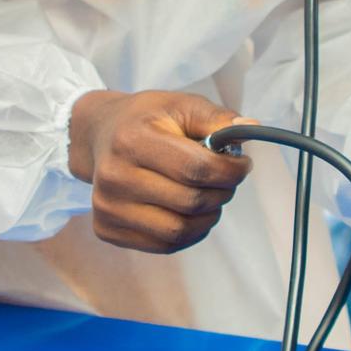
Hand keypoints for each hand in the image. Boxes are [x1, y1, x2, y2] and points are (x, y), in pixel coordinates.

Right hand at [67, 89, 252, 253]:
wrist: (100, 136)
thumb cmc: (146, 120)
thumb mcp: (181, 106)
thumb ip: (216, 118)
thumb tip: (250, 127)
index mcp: (132, 140)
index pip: (196, 169)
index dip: (230, 171)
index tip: (241, 165)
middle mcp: (114, 176)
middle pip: (191, 202)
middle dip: (222, 192)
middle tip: (226, 180)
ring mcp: (107, 207)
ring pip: (179, 230)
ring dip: (208, 217)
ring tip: (210, 197)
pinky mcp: (106, 229)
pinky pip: (164, 244)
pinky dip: (189, 233)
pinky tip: (190, 212)